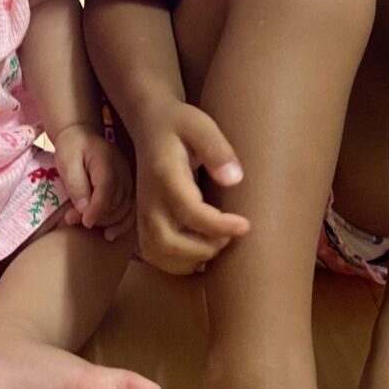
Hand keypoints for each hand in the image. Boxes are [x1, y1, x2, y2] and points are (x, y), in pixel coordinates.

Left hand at [52, 123, 134, 238]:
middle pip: (117, 202)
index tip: (84, 222)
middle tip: (71, 220)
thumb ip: (76, 185)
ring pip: (126, 209)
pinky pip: (131, 209)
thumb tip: (84, 210)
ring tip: (85, 226)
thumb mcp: (67, 162)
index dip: (97, 209)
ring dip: (107, 223)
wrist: (82, 135)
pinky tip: (110, 234)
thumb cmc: (72, 148)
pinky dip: (122, 224)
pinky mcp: (129, 187)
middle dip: (97, 217)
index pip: (107, 189)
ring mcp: (129, 180)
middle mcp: (123, 171)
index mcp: (107, 162)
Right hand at [131, 100, 248, 273]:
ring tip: (216, 243)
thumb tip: (234, 180)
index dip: (219, 225)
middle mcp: (149, 199)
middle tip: (229, 236)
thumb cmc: (180, 124)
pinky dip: (177, 263)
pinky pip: (154, 254)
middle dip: (204, 248)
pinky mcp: (142, 221)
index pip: (190, 211)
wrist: (150, 125)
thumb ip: (217, 150)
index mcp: (166, 175)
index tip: (246, 225)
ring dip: (191, 259)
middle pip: (169, 241)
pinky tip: (199, 252)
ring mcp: (143, 213)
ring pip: (159, 253)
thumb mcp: (201, 126)